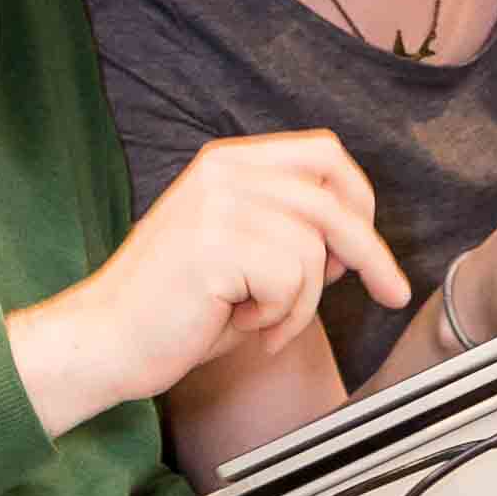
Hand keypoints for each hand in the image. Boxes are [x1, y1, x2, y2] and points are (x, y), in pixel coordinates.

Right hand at [13, 131, 406, 431]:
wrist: (106, 340)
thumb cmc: (175, 307)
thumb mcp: (240, 251)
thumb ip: (289, 230)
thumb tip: (353, 244)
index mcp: (229, 164)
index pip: (324, 155)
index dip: (360, 199)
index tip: (373, 246)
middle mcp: (224, 173)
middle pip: (333, 201)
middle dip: (371, 254)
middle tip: (390, 293)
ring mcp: (218, 204)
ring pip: (313, 251)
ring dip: (301, 303)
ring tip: (260, 320)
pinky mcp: (215, 244)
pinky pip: (290, 282)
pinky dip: (280, 318)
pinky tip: (241, 325)